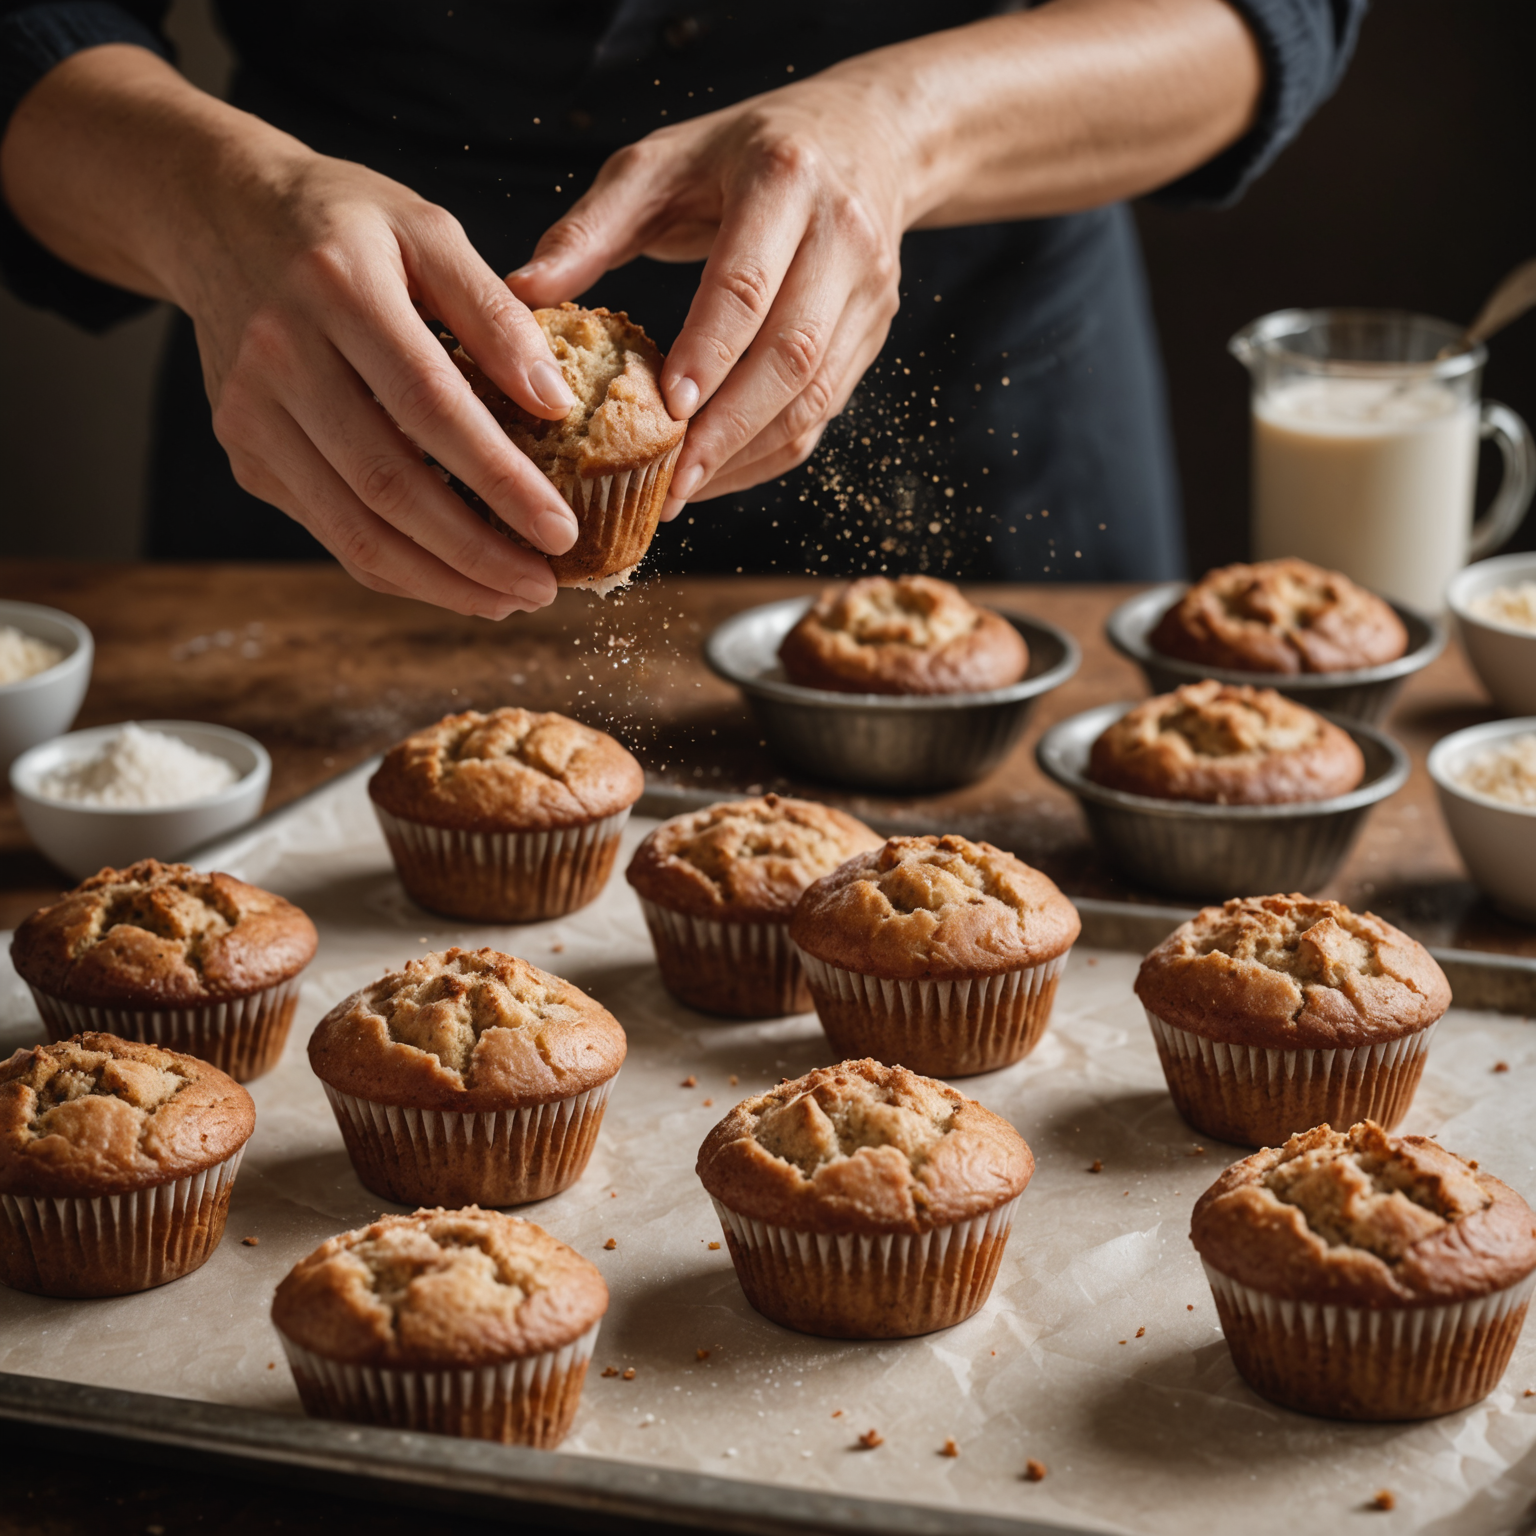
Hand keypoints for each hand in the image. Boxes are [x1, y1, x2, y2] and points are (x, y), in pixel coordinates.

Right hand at [183, 151, 585, 614]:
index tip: (561, 531)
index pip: (431, 405)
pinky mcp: (245, 451)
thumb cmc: (342, 223)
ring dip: (439, 580)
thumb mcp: (427, 230)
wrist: (216, 215)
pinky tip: (454, 579)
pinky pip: (331, 529)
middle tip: (544, 588)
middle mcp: (280, 355)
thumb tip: (555, 400)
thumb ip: (495, 313)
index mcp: (336, 288)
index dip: (500, 480)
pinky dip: (397, 568)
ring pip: (353, 528)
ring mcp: (252, 413)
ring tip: (509, 599)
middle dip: (475, 554)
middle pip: (389, 485)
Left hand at [510, 77, 912, 516]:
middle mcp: (842, 237)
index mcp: (783, 179)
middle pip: (793, 354)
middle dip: (729, 428)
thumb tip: (523, 292)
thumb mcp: (660, 164)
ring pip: (816, 395)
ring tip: (685, 491)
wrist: (862, 138)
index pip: (747, 284)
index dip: (709, 354)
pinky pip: (825, 412)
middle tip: (670, 481)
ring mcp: (868, 292)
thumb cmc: (739, 154)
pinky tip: (719, 473)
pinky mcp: (873, 335)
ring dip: (749, 453)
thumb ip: (592, 227)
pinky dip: (770, 452)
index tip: (666, 410)